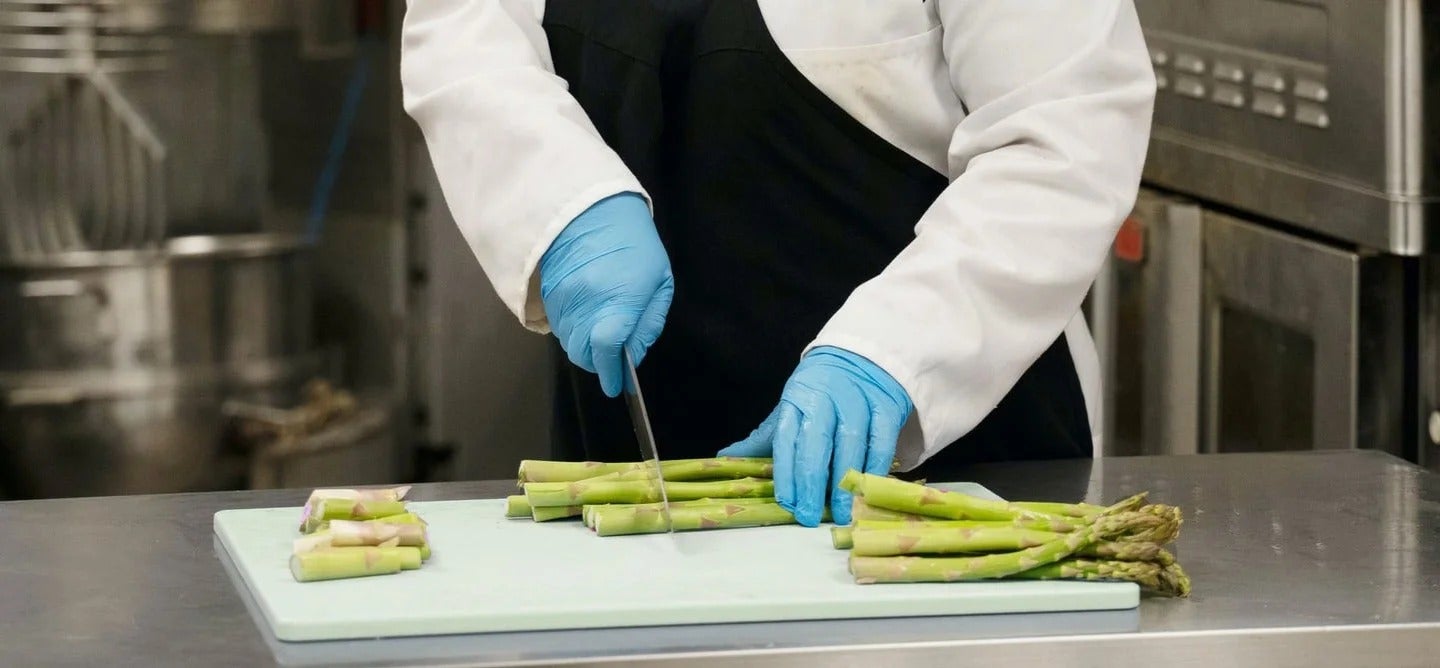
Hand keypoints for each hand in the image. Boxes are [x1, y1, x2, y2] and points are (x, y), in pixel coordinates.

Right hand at [539, 193, 674, 396]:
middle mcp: (585, 304)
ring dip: (585, 347)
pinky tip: (587, 317)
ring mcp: (562, 300)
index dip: (611, 373)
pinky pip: (559, 327)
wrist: (590, 208)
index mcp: (618, 300)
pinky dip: (573, 331)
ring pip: (570, 343)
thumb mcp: (658, 281)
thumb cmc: (634, 243)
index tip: (616, 384)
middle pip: (584, 354)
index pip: (607, 350)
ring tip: (601, 332)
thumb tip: (633, 354)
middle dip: (599, 363)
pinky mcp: (547, 295)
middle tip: (612, 357)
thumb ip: (648, 322)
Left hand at [718, 346, 911, 525]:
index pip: (786, 440)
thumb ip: (765, 439)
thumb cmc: (821, 391)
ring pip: (851, 443)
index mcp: (796, 400)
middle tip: (810, 516)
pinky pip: (881, 441)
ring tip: (841, 512)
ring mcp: (858, 401)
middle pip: (815, 443)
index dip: (786, 474)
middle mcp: (825, 399)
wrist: (860, 355)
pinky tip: (867, 490)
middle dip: (811, 483)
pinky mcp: (886, 406)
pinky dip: (875, 467)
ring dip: (845, 482)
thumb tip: (725, 459)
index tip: (788, 503)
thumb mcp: (791, 409)